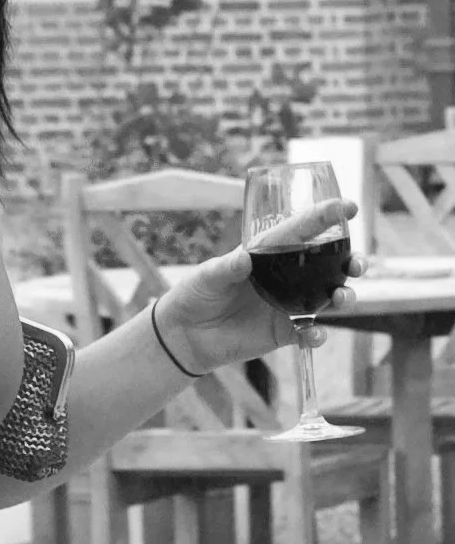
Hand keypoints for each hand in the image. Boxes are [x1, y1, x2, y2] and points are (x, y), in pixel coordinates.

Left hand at [154, 197, 357, 373]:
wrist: (185, 335)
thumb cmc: (195, 295)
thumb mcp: (206, 277)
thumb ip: (225, 268)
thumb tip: (244, 259)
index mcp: (269, 253)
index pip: (302, 231)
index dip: (327, 217)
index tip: (349, 207)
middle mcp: (286, 276)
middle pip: (329, 265)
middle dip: (351, 261)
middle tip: (357, 264)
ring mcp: (288, 304)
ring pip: (327, 297)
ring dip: (343, 295)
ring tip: (343, 298)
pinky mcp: (283, 331)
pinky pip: (308, 332)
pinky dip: (316, 334)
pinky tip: (315, 335)